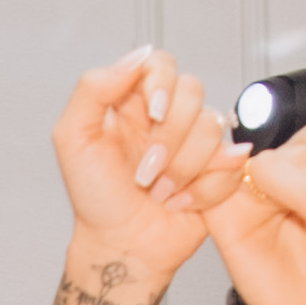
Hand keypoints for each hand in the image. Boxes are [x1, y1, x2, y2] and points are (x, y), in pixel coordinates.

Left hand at [46, 48, 243, 296]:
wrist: (121, 247)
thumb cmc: (95, 198)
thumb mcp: (73, 139)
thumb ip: (93, 89)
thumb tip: (135, 57)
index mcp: (134, 102)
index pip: (161, 64)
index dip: (163, 83)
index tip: (153, 112)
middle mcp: (168, 117)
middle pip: (193, 91)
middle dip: (170, 137)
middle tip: (145, 171)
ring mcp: (196, 143)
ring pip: (213, 129)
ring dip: (183, 169)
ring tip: (160, 192)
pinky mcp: (220, 171)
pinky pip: (232, 164)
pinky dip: (204, 190)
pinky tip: (181, 202)